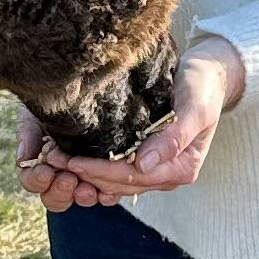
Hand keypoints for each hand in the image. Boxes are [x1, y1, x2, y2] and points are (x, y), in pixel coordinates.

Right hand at [14, 107, 129, 210]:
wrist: (84, 90)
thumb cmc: (55, 103)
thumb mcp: (37, 114)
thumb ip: (28, 134)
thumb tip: (22, 159)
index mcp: (40, 164)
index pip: (32, 181)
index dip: (36, 181)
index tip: (45, 172)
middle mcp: (60, 175)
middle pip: (53, 198)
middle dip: (59, 191)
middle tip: (68, 179)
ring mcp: (84, 180)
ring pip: (79, 199)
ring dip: (82, 197)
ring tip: (88, 188)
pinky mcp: (108, 179)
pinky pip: (107, 195)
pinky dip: (107, 195)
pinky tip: (108, 190)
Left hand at [54, 38, 242, 196]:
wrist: (208, 75)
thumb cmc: (203, 86)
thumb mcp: (195, 107)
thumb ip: (174, 137)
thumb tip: (146, 165)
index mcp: (181, 169)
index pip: (133, 176)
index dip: (100, 171)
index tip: (71, 161)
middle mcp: (166, 174)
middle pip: (119, 183)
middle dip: (85, 174)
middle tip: (50, 160)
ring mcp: (155, 169)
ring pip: (113, 181)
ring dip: (84, 173)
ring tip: (53, 159)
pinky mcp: (144, 158)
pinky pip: (114, 169)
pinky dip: (92, 165)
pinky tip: (69, 154)